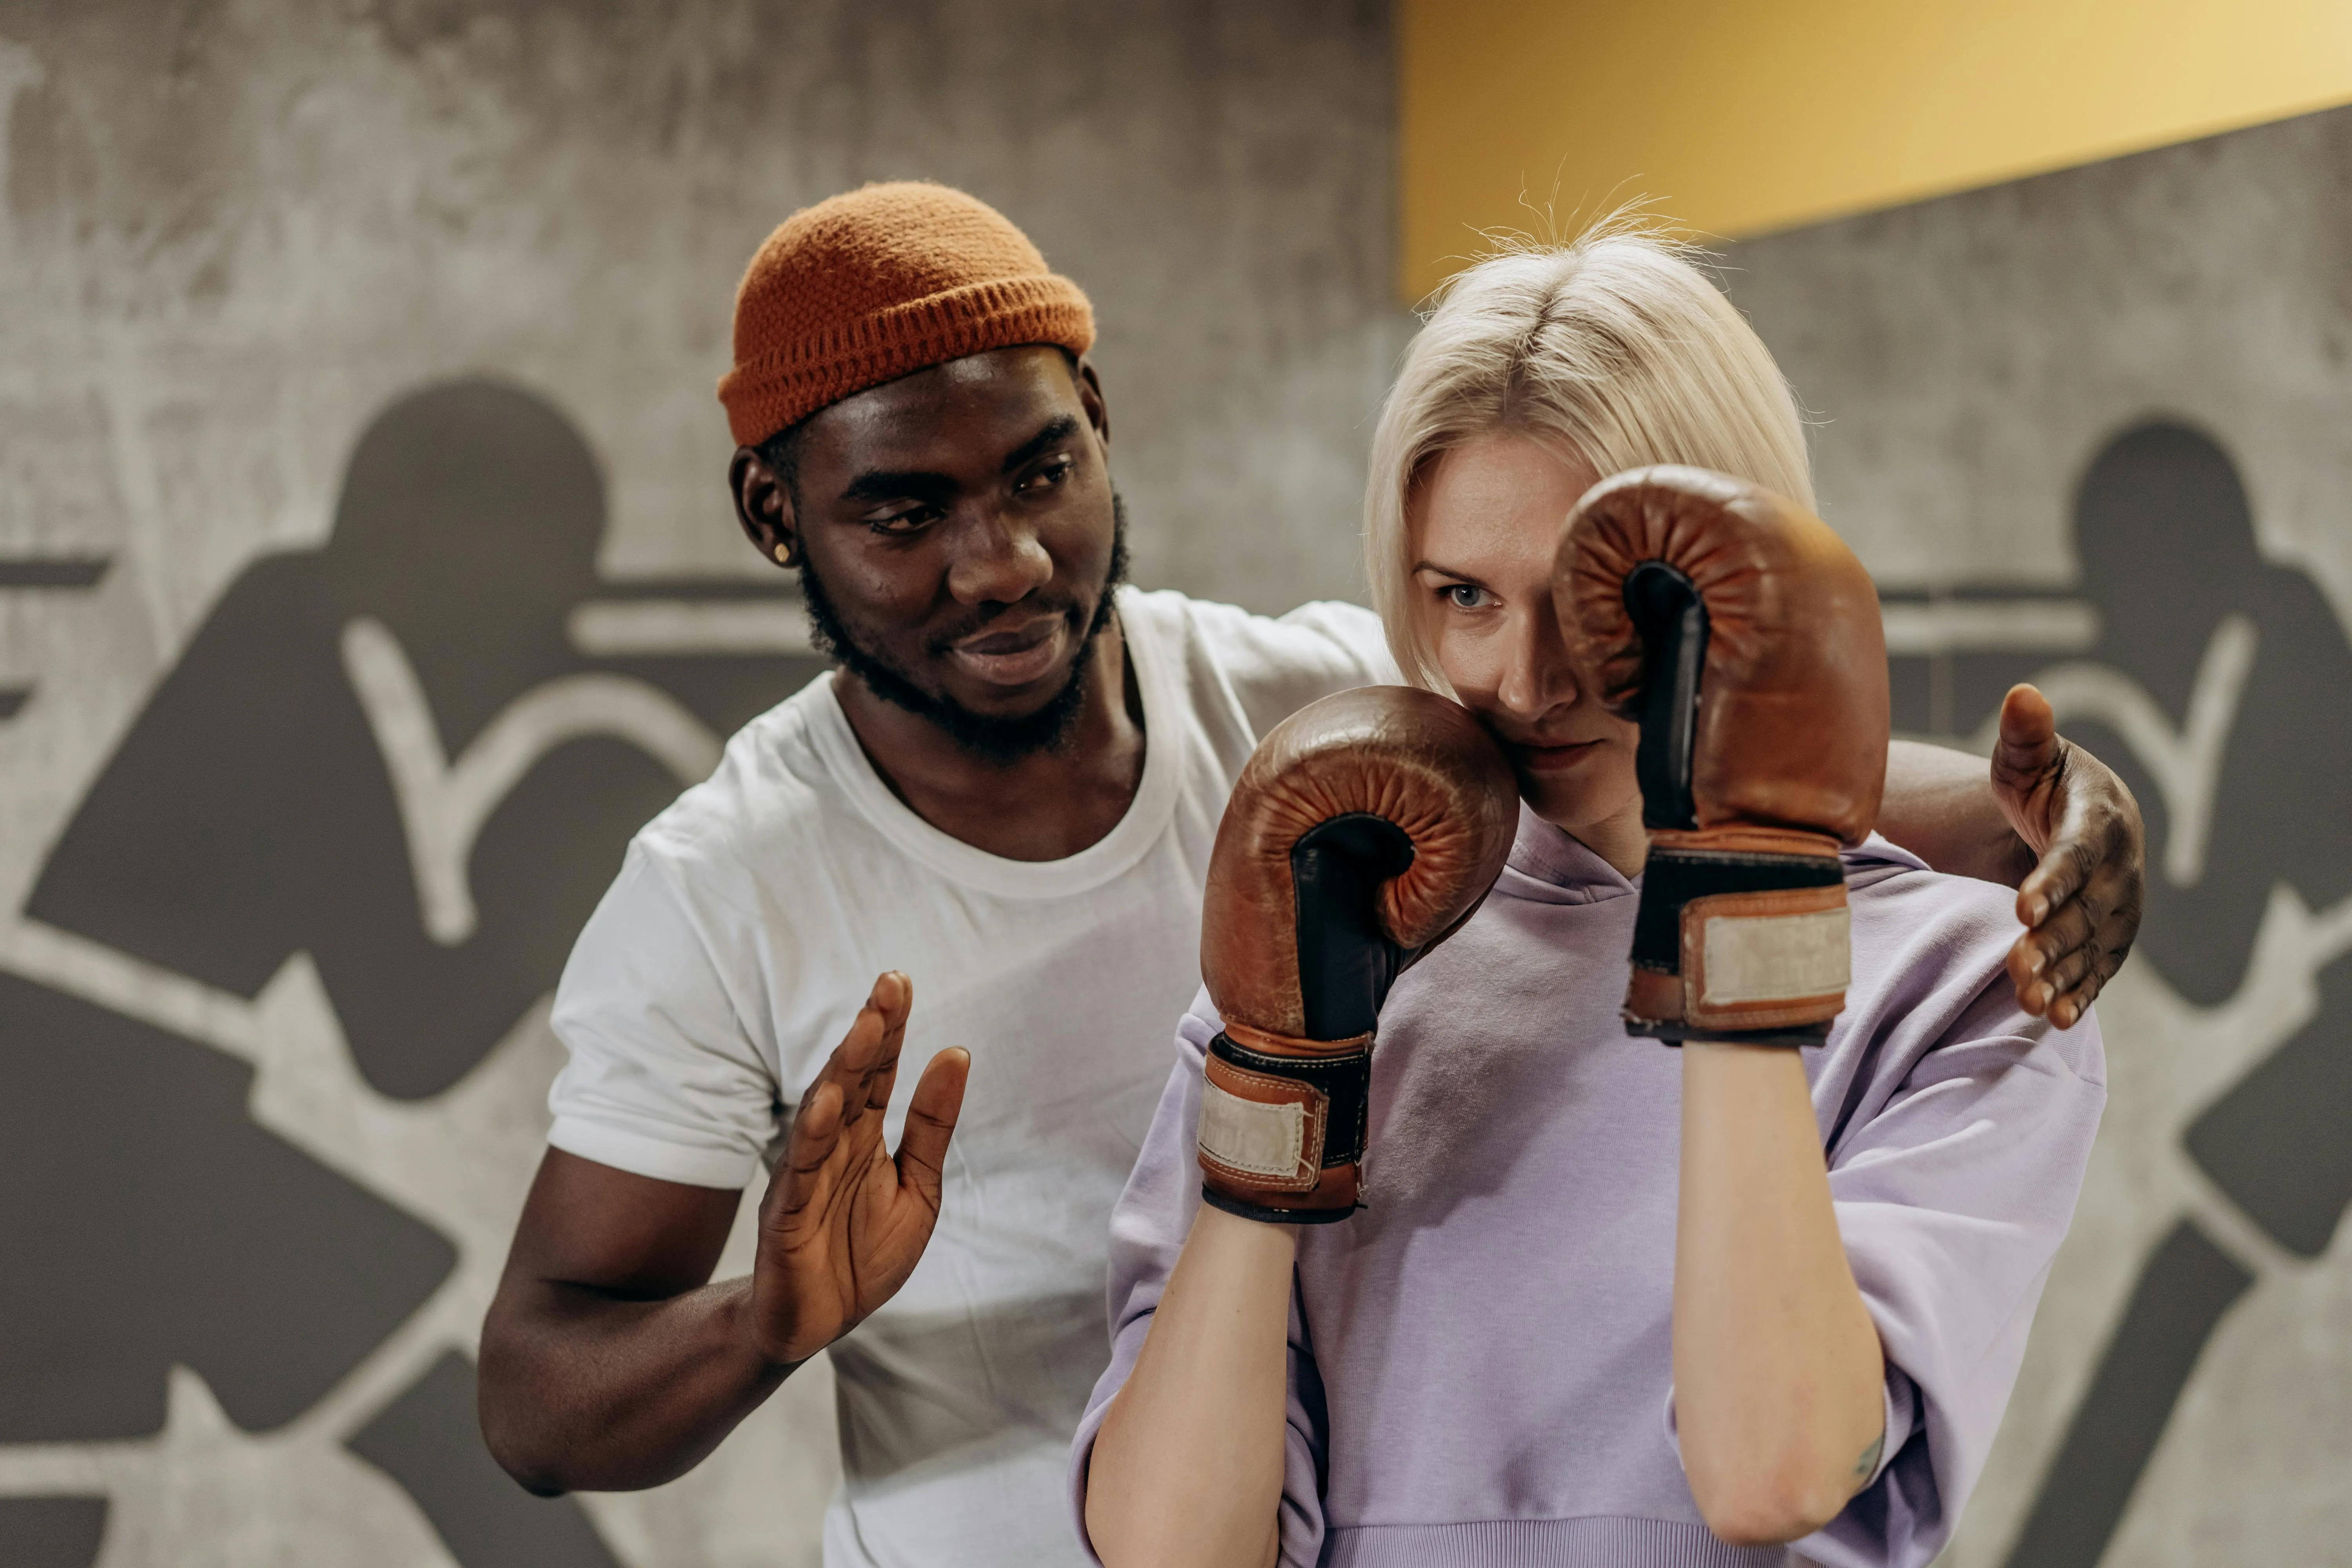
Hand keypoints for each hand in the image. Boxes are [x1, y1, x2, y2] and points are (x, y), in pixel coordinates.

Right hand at [747, 972, 969, 1364]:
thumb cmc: (864, 1253)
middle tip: (890, 985)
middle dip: (870, 1031)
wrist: (820, 1322)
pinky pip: (798, 1169)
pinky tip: (826, 1102)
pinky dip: (810, 1135)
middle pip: (851, 1078)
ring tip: (866, 1028)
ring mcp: (805, 1175)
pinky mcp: (786, 1213)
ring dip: (843, 1068)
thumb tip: (956, 1053)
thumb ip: (932, 1126)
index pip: (878, 1072)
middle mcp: (831, 1144)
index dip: (889, 1028)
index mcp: (863, 1136)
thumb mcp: (919, 1187)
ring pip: (822, 1111)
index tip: (900, 982)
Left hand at [1989, 685, 2145, 1025]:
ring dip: (2063, 975)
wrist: (2079, 819)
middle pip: (2084, 911)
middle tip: (2017, 967)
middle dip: (2053, 940)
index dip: (2052, 881)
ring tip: (2029, 1001)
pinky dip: (2081, 994)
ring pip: (2091, 947)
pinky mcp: (2111, 939)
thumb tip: (2023, 694)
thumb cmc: (2044, 783)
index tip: (2022, 904)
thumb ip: (2026, 733)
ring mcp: (2119, 909)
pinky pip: (2099, 971)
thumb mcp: (2030, 756)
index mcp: (2100, 820)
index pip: (2075, 855)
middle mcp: (2119, 869)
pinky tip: (2057, 1019)